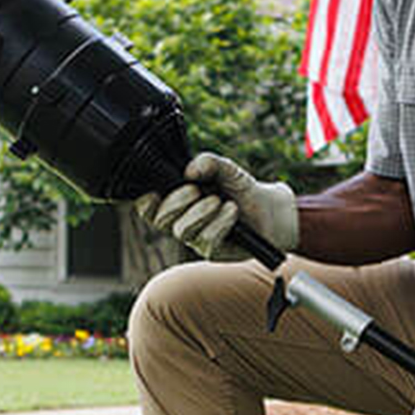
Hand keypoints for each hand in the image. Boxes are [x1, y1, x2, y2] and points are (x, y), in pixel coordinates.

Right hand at [134, 152, 297, 261]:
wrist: (268, 209)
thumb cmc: (240, 189)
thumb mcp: (226, 169)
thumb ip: (208, 162)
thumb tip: (190, 170)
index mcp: (177, 201)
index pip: (148, 207)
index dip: (145, 201)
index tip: (156, 191)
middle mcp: (181, 221)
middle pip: (161, 219)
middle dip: (177, 201)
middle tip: (196, 189)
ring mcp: (195, 238)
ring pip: (183, 231)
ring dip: (200, 212)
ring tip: (220, 200)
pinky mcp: (212, 251)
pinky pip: (206, 241)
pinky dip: (219, 223)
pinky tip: (231, 212)